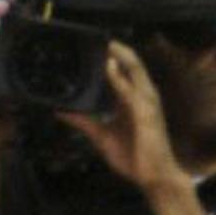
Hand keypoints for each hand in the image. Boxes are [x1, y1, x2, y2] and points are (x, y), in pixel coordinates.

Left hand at [61, 44, 183, 198]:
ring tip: (106, 42)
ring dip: (121, 55)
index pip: (125, 71)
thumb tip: (61, 111)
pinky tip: (109, 66)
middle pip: (132, 64)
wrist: (154, 178)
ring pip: (135, 70)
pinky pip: (131, 89)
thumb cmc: (134, 157)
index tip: (96, 44)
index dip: (113, 56)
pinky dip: (119, 77)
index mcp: (133, 100)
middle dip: (118, 49)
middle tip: (98, 36)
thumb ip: (83, 122)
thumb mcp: (101, 136)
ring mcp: (146, 103)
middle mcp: (142, 96)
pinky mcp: (145, 113)